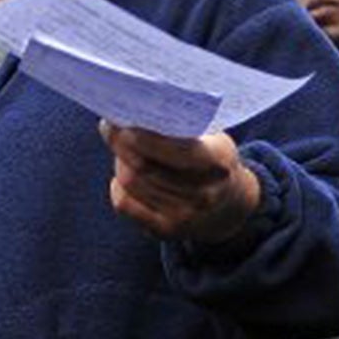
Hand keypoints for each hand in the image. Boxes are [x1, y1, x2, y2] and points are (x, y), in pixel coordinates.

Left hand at [98, 122, 261, 242]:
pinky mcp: (164, 230)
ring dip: (120, 161)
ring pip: (131, 183)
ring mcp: (183, 216)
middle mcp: (202, 195)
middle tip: (110, 126)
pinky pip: (124, 204)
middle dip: (122, 144)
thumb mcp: (212, 139)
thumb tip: (139, 108)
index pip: (177, 151)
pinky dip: (117, 185)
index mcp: (217, 164)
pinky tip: (123, 173)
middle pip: (145, 167)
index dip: (146, 137)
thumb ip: (183, 127)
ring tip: (120, 146)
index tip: (123, 120)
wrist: (228, 208)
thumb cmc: (211, 161)